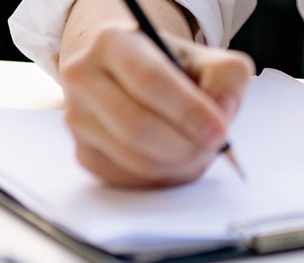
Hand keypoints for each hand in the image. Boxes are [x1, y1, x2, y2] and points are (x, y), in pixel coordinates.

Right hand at [58, 22, 253, 188]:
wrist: (131, 75)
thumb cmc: (171, 67)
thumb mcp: (206, 58)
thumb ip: (226, 78)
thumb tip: (222, 111)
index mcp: (113, 42)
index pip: (149, 81)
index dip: (189, 112)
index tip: (219, 131)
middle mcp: (84, 77)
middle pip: (136, 126)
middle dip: (185, 145)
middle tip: (213, 147)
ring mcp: (77, 118)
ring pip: (133, 159)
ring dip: (177, 165)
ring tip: (199, 150)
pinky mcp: (83, 152)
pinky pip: (128, 178)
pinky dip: (163, 177)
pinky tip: (176, 159)